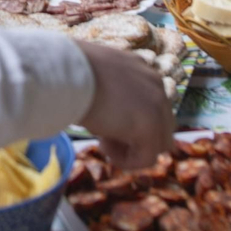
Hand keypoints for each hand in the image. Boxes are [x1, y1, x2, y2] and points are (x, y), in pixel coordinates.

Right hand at [74, 40, 174, 170]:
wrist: (68, 72)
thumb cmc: (70, 71)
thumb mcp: (97, 77)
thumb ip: (111, 90)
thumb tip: (104, 107)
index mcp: (143, 70)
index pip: (152, 102)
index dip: (131, 118)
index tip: (105, 118)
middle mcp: (156, 85)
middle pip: (162, 123)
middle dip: (137, 134)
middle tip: (105, 134)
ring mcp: (157, 106)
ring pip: (159, 142)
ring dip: (133, 148)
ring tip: (104, 143)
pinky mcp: (150, 127)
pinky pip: (147, 158)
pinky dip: (127, 161)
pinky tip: (104, 147)